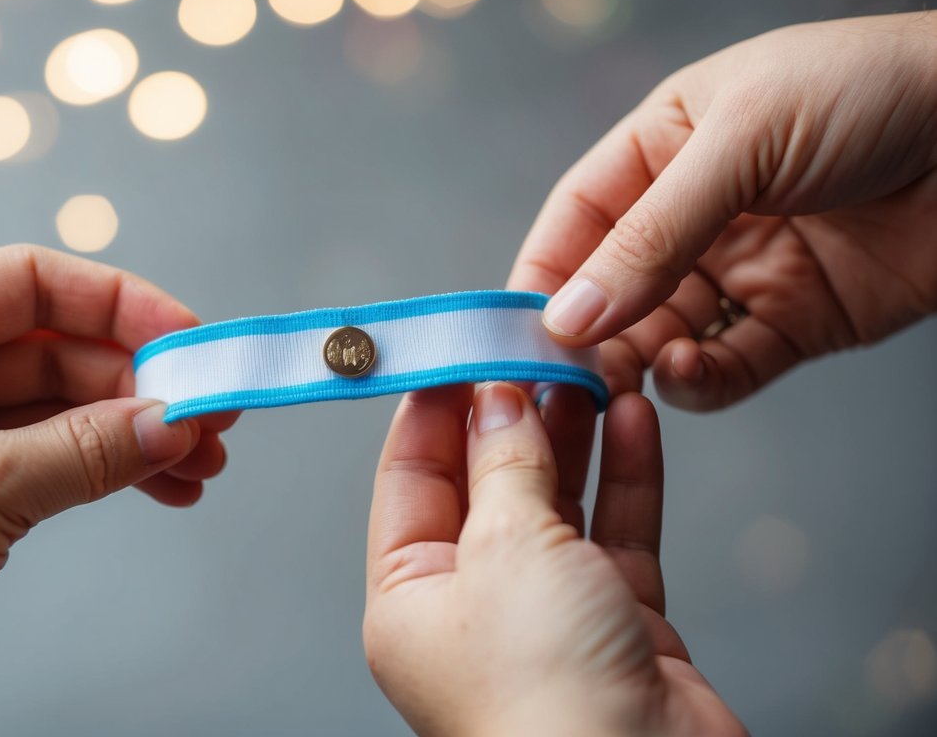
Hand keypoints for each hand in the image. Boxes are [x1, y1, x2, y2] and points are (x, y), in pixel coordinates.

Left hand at [0, 245, 235, 708]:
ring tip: (198, 468)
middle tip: (211, 423)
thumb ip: (89, 449)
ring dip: (128, 434)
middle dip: (140, 387)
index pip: (39, 281)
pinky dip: (94, 467)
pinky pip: (38, 449)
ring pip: (56, 404)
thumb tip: (175, 425)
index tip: (191, 341)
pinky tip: (154, 488)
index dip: (126, 305)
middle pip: (59, 346)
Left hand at [364, 383, 743, 735]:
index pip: (412, 479)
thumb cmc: (547, 700)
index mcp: (410, 598)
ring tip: (590, 368)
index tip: (462, 344)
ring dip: (575, 436)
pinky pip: (616, 533)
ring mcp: (548, 617)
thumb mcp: (508, 552)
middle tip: (538, 345)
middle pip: (488, 485)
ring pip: (557, 504)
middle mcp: (473, 607)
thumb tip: (498, 400)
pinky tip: (634, 420)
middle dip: (515, 414)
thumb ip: (506, 468)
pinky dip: (626, 477)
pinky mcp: (618, 624)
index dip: (437, 407)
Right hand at [509, 12, 936, 408]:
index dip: (541, 275)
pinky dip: (699, 384)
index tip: (512, 332)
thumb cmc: (869, 92)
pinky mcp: (795, 322)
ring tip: (625, 386)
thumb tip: (567, 314)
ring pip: (660, 337)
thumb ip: (652, 233)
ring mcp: (743, 271)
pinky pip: (727, 368)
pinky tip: (688, 376)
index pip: (578, 221)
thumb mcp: (742, 141)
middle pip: (611, 291)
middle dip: (586, 337)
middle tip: (564, 382)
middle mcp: (694, 215)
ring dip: (636, 366)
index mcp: (663, 149)